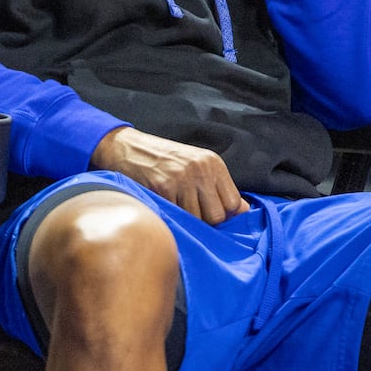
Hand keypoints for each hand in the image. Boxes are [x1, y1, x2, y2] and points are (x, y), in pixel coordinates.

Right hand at [91, 126, 249, 224]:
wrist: (127, 148)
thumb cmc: (163, 160)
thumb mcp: (196, 165)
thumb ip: (218, 186)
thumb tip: (242, 211)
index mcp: (213, 163)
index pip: (234, 203)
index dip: (224, 214)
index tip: (210, 213)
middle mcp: (201, 170)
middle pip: (218, 216)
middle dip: (207, 222)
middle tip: (191, 214)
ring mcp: (182, 179)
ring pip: (198, 221)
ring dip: (188, 222)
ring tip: (176, 209)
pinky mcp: (163, 188)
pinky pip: (177, 217)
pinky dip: (172, 217)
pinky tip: (165, 206)